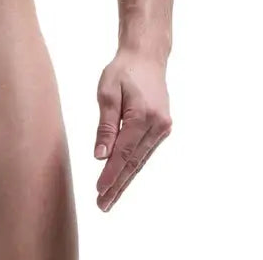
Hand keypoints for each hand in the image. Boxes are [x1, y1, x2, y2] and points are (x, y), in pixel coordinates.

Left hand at [93, 50, 171, 210]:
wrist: (147, 57)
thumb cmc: (123, 71)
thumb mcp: (107, 92)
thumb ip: (105, 125)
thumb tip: (100, 155)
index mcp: (142, 116)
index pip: (123, 153)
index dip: (111, 174)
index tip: (99, 191)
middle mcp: (157, 125)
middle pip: (134, 162)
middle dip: (117, 185)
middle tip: (103, 205)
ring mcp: (163, 127)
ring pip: (141, 159)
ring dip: (125, 179)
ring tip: (109, 198)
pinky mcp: (162, 127)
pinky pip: (145, 151)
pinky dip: (133, 165)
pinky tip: (123, 178)